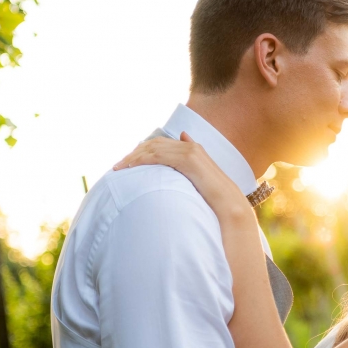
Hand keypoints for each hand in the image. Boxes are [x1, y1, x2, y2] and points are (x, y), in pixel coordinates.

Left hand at [113, 132, 252, 221]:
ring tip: (119, 168)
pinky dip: (142, 159)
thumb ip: (187, 170)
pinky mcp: (187, 159)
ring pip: (153, 148)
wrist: (229, 203)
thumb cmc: (214, 198)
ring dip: (133, 157)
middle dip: (134, 153)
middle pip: (153, 143)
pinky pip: (158, 156)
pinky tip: (131, 167)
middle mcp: (190, 146)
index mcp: (192, 149)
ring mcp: (190, 150)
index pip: (159, 144)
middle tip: (118, 166)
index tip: (128, 163)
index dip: (142, 151)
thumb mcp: (198, 181)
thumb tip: (179, 161)